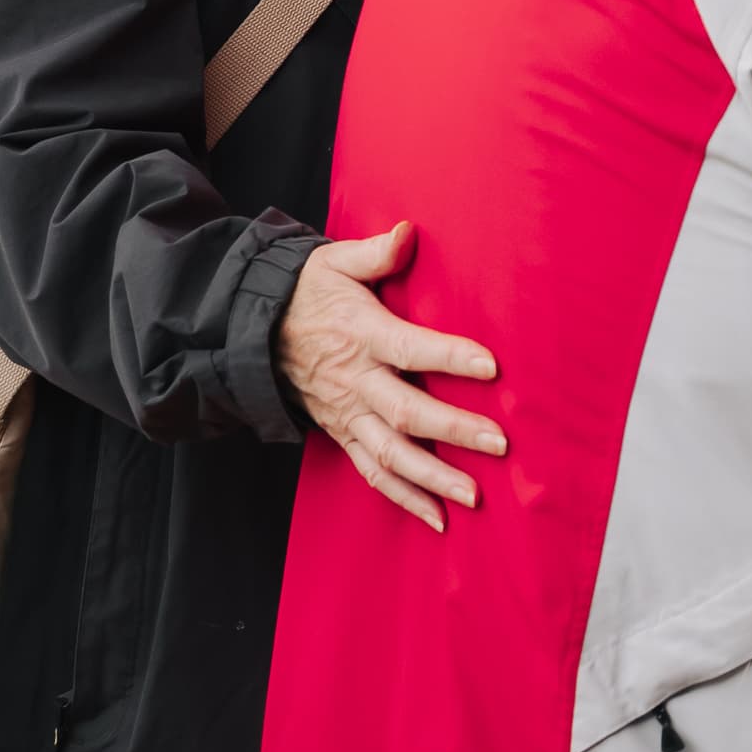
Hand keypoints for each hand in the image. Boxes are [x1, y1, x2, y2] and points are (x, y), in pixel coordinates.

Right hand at [271, 222, 502, 532]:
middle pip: (406, 412)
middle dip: (452, 430)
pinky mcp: (342, 434)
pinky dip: (403, 498)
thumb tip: (407, 233)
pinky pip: (372, 472)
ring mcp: (348, 413)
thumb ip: (375, 253)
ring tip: (474, 494)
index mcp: (361, 334)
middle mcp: (356, 381)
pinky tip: (438, 518)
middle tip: (498, 443)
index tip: (491, 367)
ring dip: (432, 478)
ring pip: (390, 454)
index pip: (410, 349)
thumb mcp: (333, 261)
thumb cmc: (306, 292)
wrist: (254, 331)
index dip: (450, 358)